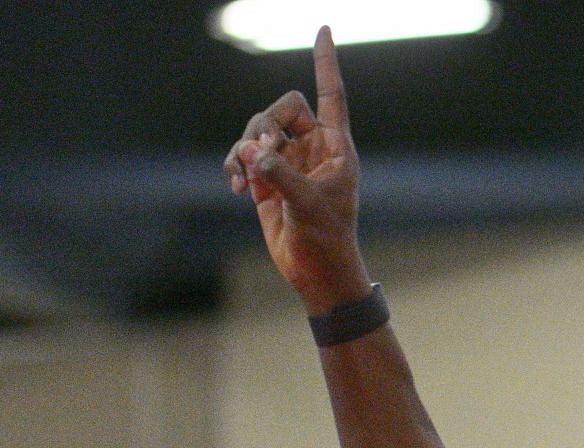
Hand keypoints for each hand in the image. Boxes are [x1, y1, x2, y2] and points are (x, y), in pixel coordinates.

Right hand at [223, 27, 369, 312]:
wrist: (316, 272)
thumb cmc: (327, 239)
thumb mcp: (308, 205)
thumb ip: (280, 175)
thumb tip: (253, 153)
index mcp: (336, 148)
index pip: (331, 95)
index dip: (326, 62)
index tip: (323, 28)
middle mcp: (312, 149)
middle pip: (282, 109)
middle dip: (265, 124)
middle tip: (260, 152)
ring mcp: (288, 163)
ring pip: (258, 131)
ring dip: (245, 147)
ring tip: (244, 176)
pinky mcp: (266, 179)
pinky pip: (244, 155)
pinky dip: (236, 165)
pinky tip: (235, 186)